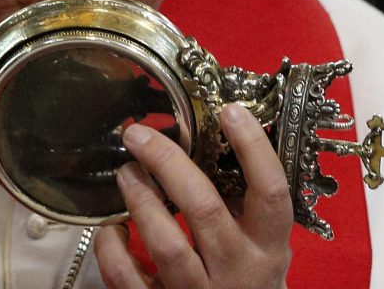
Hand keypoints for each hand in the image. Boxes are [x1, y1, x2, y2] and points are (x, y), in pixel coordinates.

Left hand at [94, 104, 292, 288]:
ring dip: (140, 200)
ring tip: (126, 173)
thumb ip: (241, 202)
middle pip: (204, 208)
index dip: (253, 148)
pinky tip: (112, 229)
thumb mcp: (259, 243)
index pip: (271, 192)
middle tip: (138, 135)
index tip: (229, 111)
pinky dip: (111, 247)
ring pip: (166, 243)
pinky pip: (127, 276)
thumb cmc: (244, 276)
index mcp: (269, 247)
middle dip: (167, 163)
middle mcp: (239, 271)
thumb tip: (205, 134)